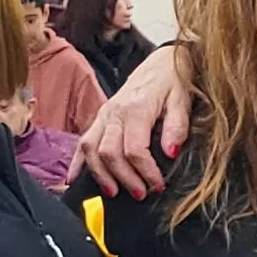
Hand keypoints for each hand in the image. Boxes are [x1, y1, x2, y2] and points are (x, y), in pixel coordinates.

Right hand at [75, 42, 196, 197]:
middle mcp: (114, 113)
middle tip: (141, 194)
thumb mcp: (182, 101)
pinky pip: (82, 142)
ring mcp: (104, 115)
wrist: (163, 63)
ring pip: (91, 149)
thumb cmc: (174, 82)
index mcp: (135, 109)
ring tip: (114, 192)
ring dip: (101, 175)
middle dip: (124, 178)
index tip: (158, 185)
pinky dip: (77, 162)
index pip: (134, 150)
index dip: (145, 172)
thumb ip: (177, 126)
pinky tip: (74, 180)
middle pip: (109, 153)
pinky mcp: (100, 117)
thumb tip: (170, 152)